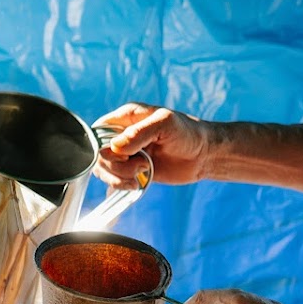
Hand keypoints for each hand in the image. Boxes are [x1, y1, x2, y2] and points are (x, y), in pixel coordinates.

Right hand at [94, 103, 209, 186]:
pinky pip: (114, 180)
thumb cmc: (187, 133)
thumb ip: (139, 133)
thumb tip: (116, 147)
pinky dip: (120, 185)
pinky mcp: (132, 170)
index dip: (104, 146)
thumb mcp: (165, 125)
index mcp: (126, 118)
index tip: (124, 153)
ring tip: (143, 174)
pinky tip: (137, 185)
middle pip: (100, 154)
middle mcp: (123, 135)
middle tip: (143, 165)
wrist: (203, 155)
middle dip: (117, 164)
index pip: (99, 131)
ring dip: (119, 176)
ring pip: (104, 168)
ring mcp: (127, 154)